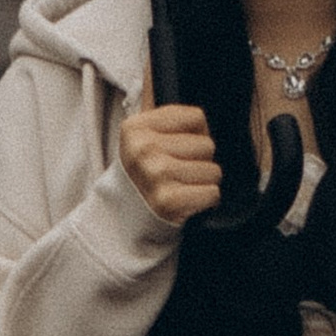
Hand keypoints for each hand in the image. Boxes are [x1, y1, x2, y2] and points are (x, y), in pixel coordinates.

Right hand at [120, 88, 221, 226]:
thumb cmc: (143, 175)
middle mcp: (143, 148)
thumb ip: (172, 120)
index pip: (196, 118)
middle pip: (207, 145)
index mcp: (136, 128)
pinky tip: (186, 201)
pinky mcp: (168, 200)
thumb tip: (203, 119)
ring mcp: (156, 174)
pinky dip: (205, 200)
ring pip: (213, 171)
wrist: (122, 218)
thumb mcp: (144, 139)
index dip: (195, 134)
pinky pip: (212, 193)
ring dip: (203, 182)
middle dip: (199, 160)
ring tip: (182, 186)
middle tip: (179, 172)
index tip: (179, 147)